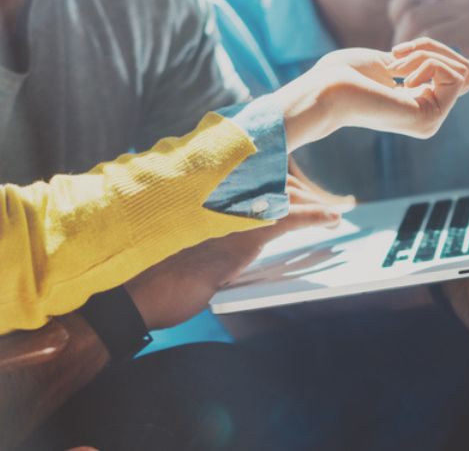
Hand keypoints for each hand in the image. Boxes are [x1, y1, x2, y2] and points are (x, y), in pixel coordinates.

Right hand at [125, 179, 342, 329]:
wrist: (133, 295)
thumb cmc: (147, 274)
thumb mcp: (176, 241)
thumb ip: (197, 226)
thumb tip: (209, 229)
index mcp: (204, 195)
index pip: (252, 174)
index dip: (278, 177)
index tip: (295, 183)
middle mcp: (220, 198)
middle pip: (274, 181)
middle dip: (301, 191)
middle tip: (322, 203)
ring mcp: (233, 215)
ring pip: (286, 196)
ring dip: (314, 203)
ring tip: (335, 211)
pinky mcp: (244, 238)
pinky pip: (290, 220)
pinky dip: (315, 217)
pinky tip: (333, 218)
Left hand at [275, 35, 468, 149]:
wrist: (327, 90)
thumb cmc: (345, 73)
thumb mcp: (390, 60)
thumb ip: (418, 61)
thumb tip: (445, 63)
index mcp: (419, 103)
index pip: (461, 78)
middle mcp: (430, 118)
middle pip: (458, 65)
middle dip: (430, 46)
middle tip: (397, 53)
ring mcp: (433, 122)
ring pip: (456, 67)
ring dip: (425, 52)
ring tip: (395, 65)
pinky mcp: (432, 118)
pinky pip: (451, 74)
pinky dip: (427, 62)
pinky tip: (403, 77)